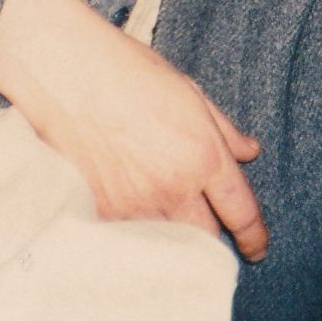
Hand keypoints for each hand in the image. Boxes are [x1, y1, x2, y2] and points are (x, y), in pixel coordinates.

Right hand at [0, 0, 267, 259]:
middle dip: (213, 241)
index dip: (254, 236)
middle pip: (207, 242)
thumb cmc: (127, 72)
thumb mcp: (187, 91)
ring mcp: (135, 205)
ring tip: (164, 218)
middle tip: (206, 229)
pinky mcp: (101, 214)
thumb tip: (249, 152)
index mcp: (203, 153)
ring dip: (173, 238)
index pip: (241, 212)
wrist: (65, 72)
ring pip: (168, 245)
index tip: (256, 248)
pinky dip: (136, 232)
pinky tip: (130, 211)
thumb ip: (223, 129)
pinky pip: (130, 238)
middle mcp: (174, 186)